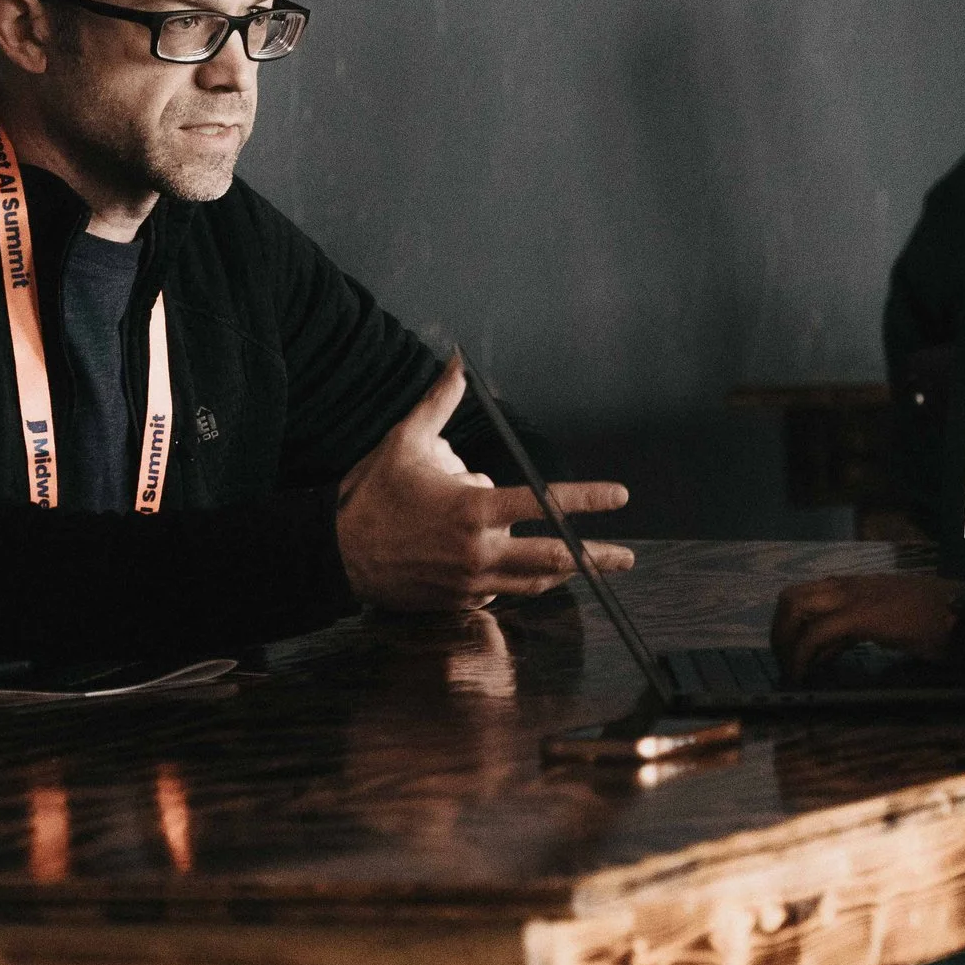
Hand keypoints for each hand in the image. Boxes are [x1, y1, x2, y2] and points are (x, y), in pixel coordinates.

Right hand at [337, 354, 634, 609]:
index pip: (545, 504)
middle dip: (597, 557)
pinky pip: (502, 593)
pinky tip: (527, 572)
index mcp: (474, 510)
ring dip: (563, 573)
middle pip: (554, 558)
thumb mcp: (405, 441)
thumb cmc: (373, 494)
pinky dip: (518, 581)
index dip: (587, 499)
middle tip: (627, 556)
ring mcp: (471, 582)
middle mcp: (480, 551)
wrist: (336, 554)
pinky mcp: (459, 602)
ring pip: (533, 582)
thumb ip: (440, 403)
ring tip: (587, 564)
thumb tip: (457, 362)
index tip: (620, 496)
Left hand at [771, 573, 958, 680]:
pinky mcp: (862, 615)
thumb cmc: (939, 622)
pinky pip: (816, 633)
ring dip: (785, 641)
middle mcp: (850, 586)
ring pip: (795, 606)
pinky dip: (801, 656)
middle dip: (780, 632)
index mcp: (857, 587)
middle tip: (786, 665)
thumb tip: (832, 649)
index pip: (807, 597)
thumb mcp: (889, 623)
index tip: (799, 658)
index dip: (794, 628)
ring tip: (791, 671)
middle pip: (791, 597)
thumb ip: (859, 630)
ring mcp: (855, 596)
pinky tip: (802, 677)